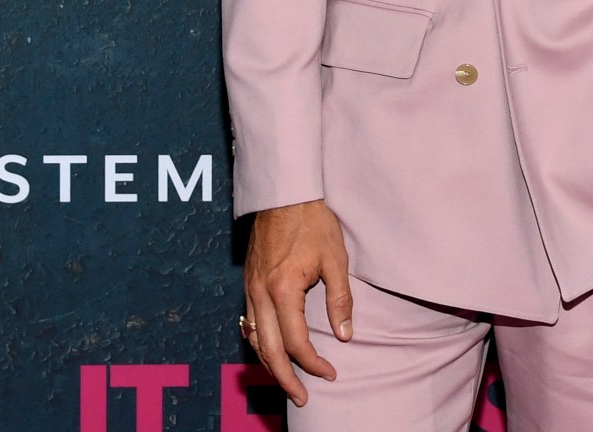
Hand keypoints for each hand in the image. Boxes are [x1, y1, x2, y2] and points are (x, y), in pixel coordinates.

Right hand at [241, 198, 350, 405]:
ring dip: (270, 365)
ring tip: (287, 381)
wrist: (285, 194)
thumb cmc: (313, 222)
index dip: (312, 363)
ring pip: (255, 339)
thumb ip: (340, 300)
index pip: (296, 342)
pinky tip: (270, 351)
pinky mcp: (248, 283)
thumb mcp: (335, 260)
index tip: (330, 373)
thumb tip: (345, 335)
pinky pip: (249, 323)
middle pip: (269, 350)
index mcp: (283, 289)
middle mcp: (260, 294)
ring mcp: (250, 289)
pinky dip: (259, 344)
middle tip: (302, 398)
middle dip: (286, 378)